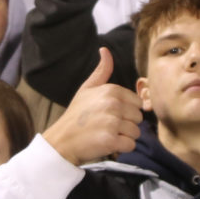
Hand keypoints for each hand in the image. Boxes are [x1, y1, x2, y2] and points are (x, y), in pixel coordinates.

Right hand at [42, 49, 141, 165]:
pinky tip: (106, 144)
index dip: (126, 112)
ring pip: (136, 133)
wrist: (61, 141)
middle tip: (107, 126)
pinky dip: (121, 148)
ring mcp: (112, 122)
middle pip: (138, 118)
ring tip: (106, 134)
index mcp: (111, 90)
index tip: (110, 115)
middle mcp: (113, 104)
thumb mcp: (86, 88)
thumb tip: (105, 49)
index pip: (138, 103)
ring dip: (124, 137)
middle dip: (126, 125)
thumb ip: (101, 71)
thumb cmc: (76, 115)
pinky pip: (130, 145)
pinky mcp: (110, 140)